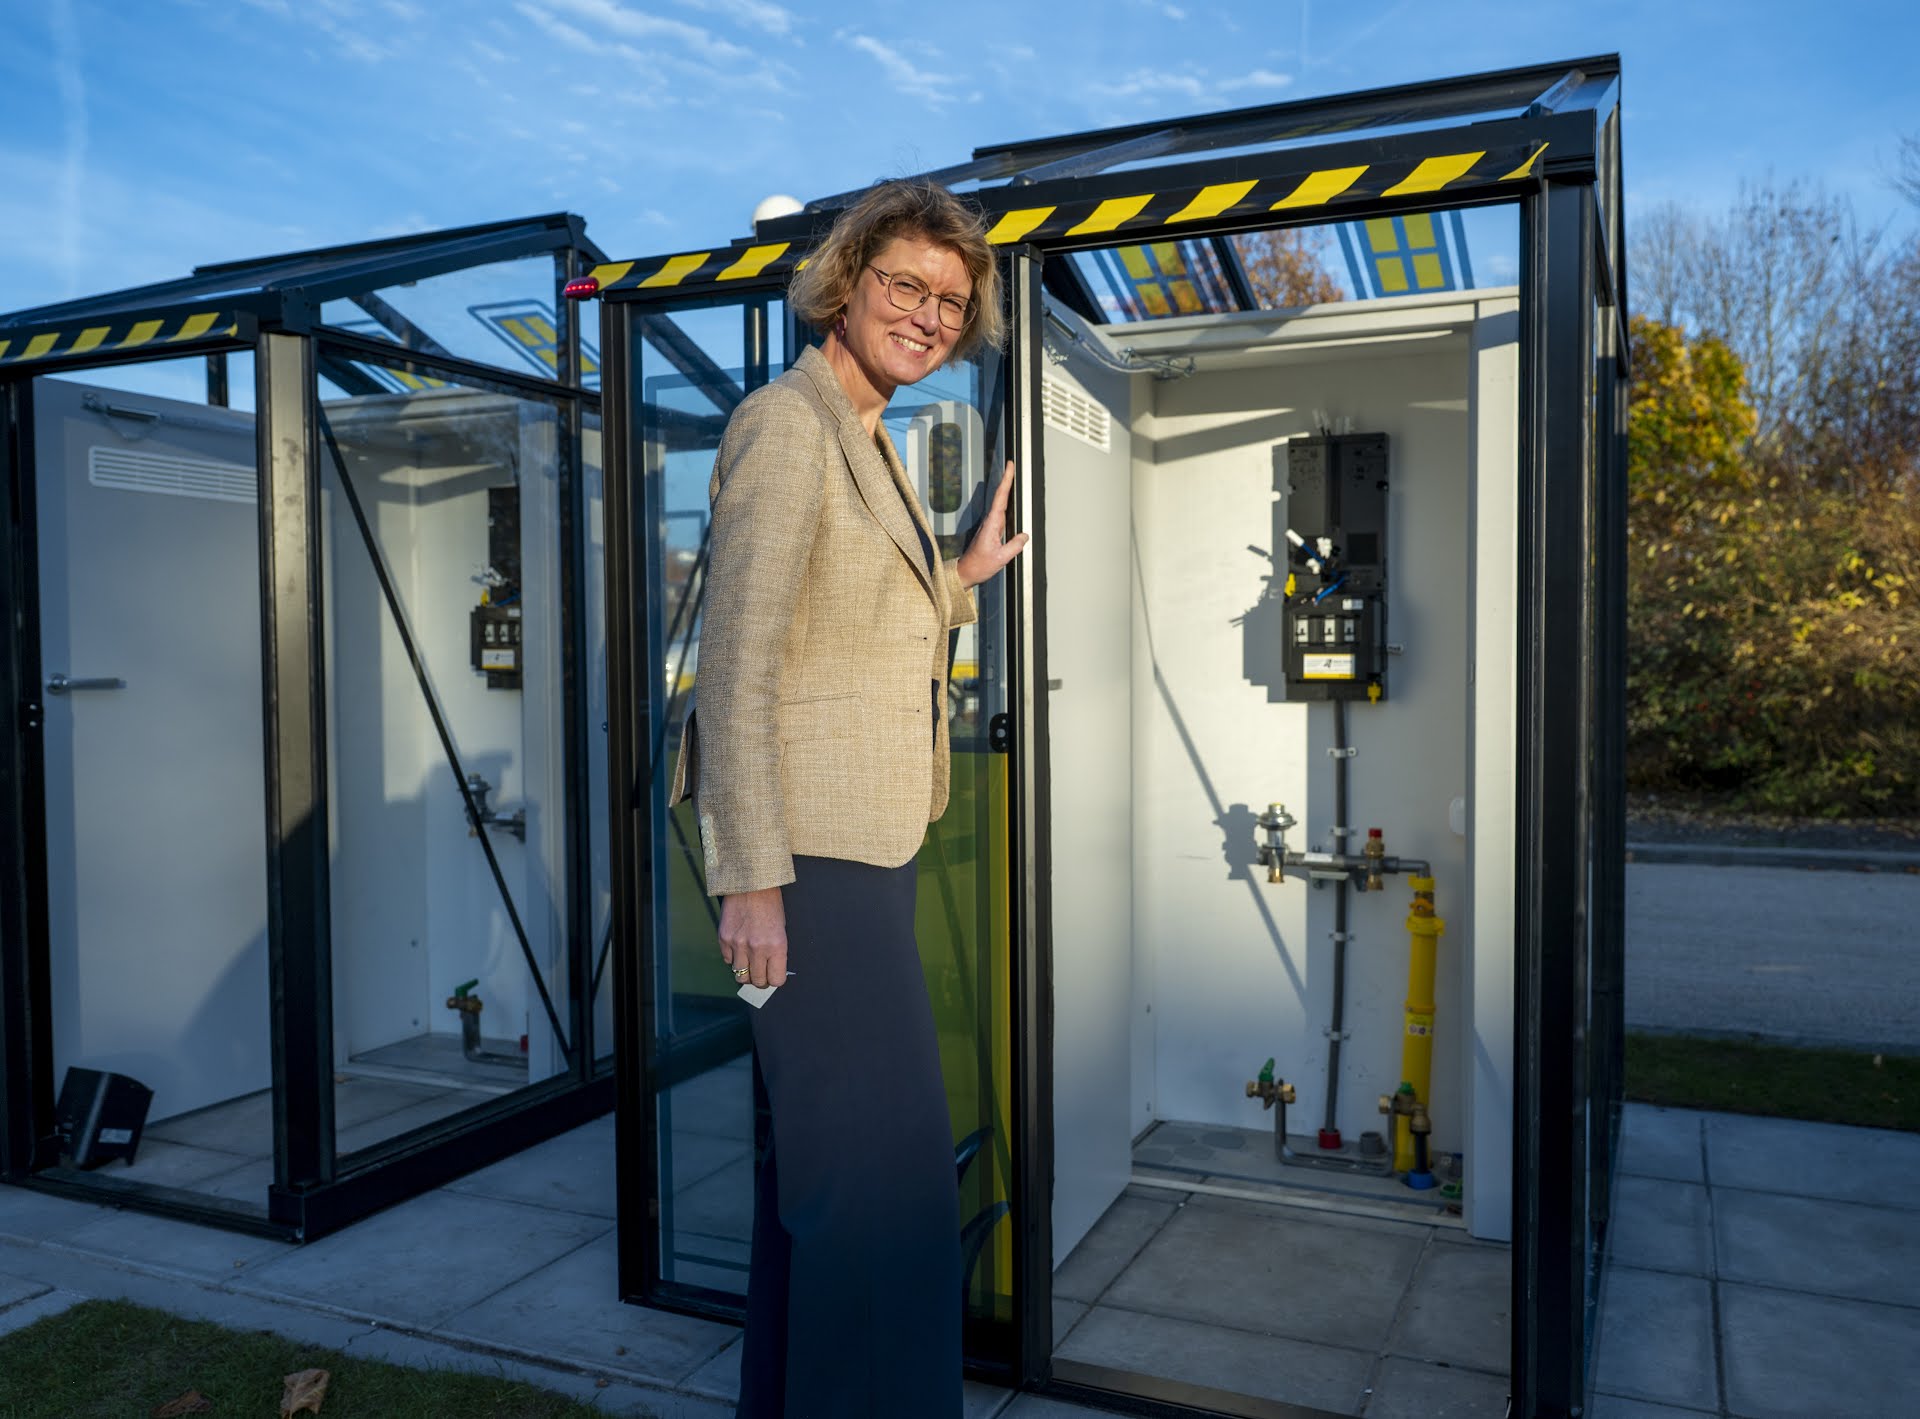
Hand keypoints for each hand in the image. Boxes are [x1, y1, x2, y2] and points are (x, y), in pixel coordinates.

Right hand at [719, 887, 787, 987]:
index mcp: (776, 946)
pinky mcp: (723, 939)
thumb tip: (770, 971)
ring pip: (740, 975)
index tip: (774, 975)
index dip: (775, 979)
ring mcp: (738, 945)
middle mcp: (757, 948)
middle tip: (761, 973)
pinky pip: (727, 960)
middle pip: (757, 981)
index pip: (775, 980)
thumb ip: (775, 952)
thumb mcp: (780, 929)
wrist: (750, 883)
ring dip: (745, 972)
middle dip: (760, 980)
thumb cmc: (770, 904)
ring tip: (749, 962)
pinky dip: (733, 958)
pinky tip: (738, 947)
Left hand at [957, 461, 1030, 588]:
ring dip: (1006, 489)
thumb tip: (1024, 535)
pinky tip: (1010, 499)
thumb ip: (1015, 546)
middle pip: (1000, 496)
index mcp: (992, 524)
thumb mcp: (1001, 558)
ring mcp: (990, 525)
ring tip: (1012, 477)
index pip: (1000, 498)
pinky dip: (1006, 502)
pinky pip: (1001, 513)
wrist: (966, 572)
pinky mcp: (991, 530)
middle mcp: (990, 522)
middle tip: (1012, 465)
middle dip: (1006, 480)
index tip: (1009, 467)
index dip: (1006, 481)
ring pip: (1000, 503)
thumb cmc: (980, 566)